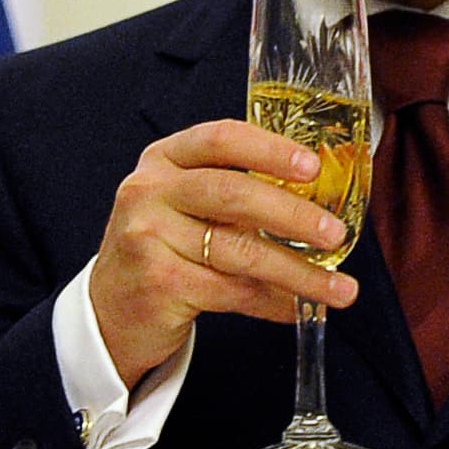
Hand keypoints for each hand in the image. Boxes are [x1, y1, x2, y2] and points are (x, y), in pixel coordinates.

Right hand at [89, 119, 357, 388]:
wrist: (109, 308)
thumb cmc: (164, 247)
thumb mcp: (185, 203)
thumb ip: (236, 191)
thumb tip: (320, 202)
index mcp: (164, 158)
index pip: (221, 139)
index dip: (270, 149)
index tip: (312, 167)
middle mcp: (151, 191)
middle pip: (234, 195)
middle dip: (294, 215)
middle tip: (337, 232)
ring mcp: (149, 237)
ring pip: (240, 252)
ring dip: (298, 273)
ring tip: (340, 289)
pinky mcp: (158, 284)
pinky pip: (231, 292)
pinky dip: (273, 302)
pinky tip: (299, 308)